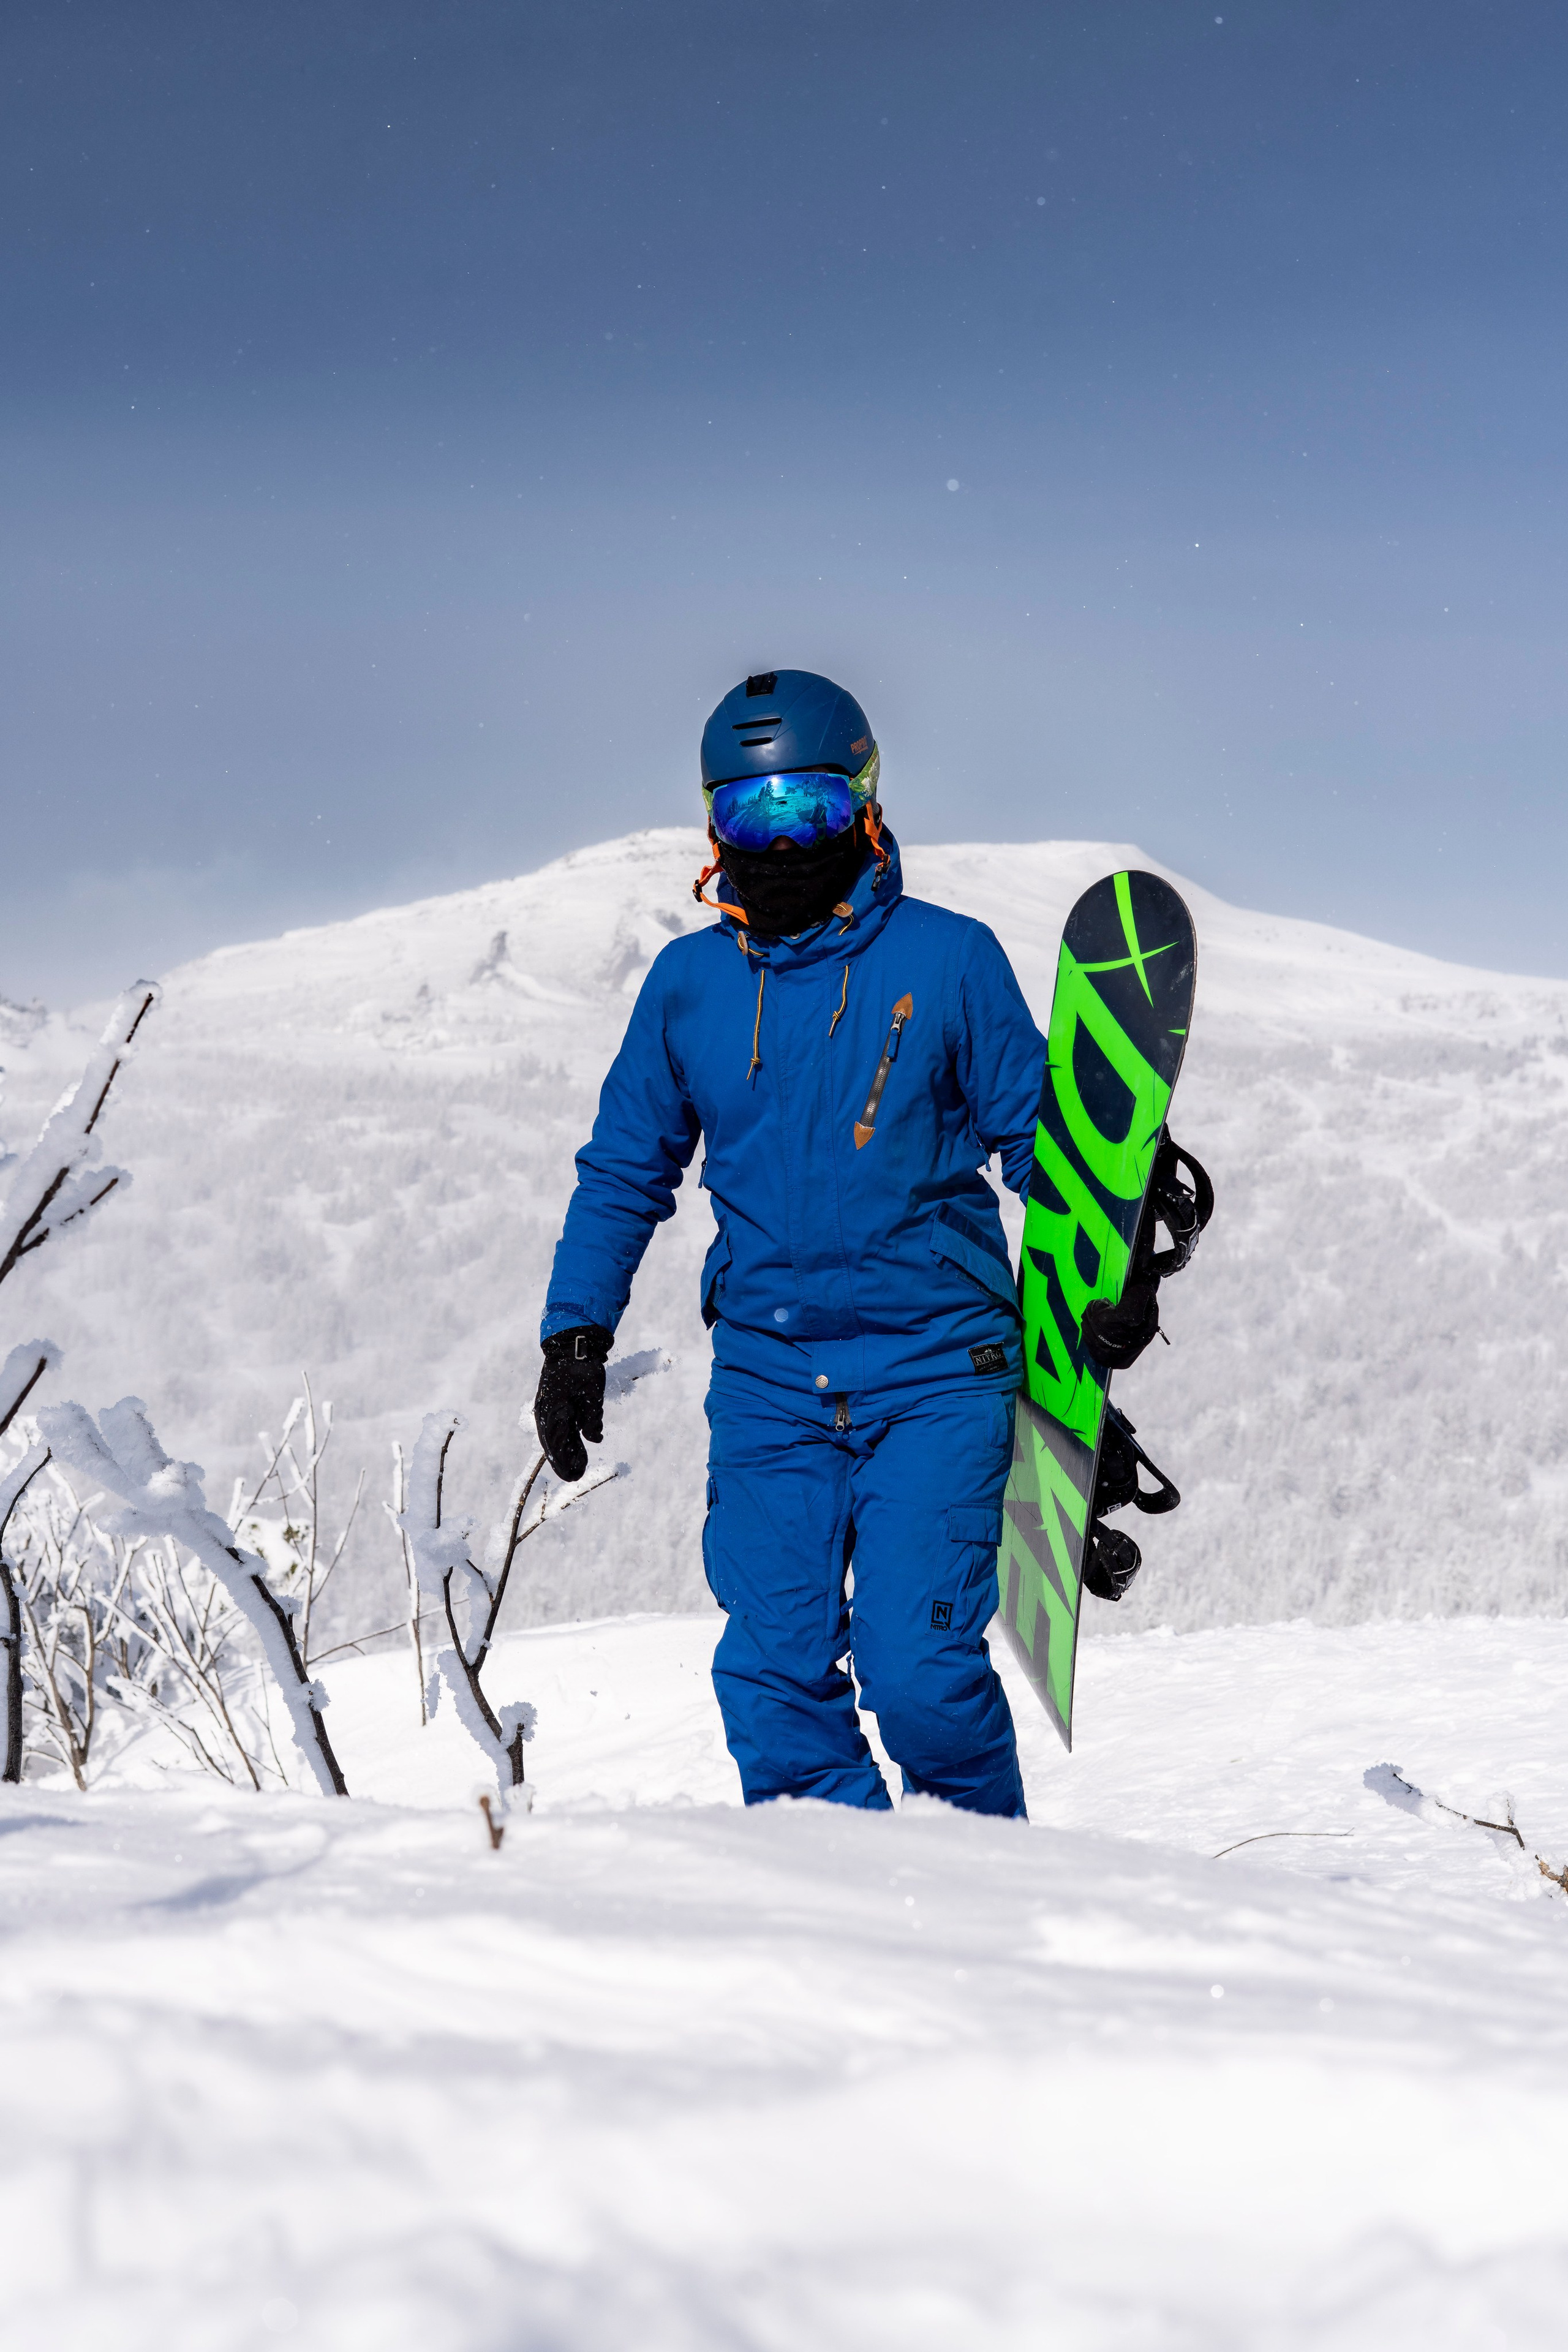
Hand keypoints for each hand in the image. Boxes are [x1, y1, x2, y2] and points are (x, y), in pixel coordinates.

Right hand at [533, 1325, 611, 1480]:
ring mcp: (548, 1407)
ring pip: (554, 1435)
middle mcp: (547, 1411)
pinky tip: (577, 1442)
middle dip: (564, 1460)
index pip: (556, 1445)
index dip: (565, 1462)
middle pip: (553, 1443)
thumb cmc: (583, 1366)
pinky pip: (557, 1425)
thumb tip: (595, 1439)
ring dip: (565, 1450)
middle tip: (577, 1475)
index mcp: (554, 1410)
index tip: (575, 1474)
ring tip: (579, 1463)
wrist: (571, 1343)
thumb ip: (592, 1417)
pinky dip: (565, 1437)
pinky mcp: (553, 1402)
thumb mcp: (593, 1391)